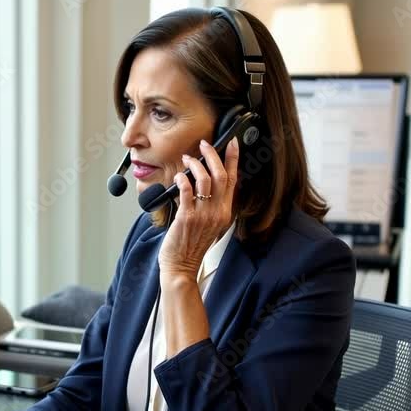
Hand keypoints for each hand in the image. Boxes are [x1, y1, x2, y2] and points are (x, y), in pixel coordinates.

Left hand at [158, 138, 238, 280]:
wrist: (181, 266)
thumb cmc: (191, 246)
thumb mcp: (209, 224)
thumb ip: (211, 205)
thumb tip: (203, 182)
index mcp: (225, 212)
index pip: (233, 180)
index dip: (233, 159)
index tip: (232, 143)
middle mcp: (217, 212)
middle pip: (221, 176)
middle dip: (213, 155)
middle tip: (205, 144)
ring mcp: (202, 215)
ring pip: (204, 180)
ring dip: (196, 164)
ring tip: (188, 159)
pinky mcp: (186, 217)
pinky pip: (186, 191)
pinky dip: (182, 179)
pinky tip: (178, 176)